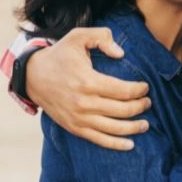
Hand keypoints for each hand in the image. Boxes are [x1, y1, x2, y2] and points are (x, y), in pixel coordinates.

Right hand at [26, 27, 151, 149]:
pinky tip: (130, 144)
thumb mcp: (78, 36)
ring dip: (134, 127)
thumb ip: (102, 37)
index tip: (145, 87)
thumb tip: (121, 53)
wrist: (33, 76)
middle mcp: (84, 103)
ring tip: (145, 123)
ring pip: (114, 128)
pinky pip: (98, 139)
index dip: (139, 90)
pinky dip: (116, 144)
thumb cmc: (60, 55)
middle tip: (148, 102)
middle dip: (141, 106)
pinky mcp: (74, 127)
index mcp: (88, 81)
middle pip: (123, 110)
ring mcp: (79, 118)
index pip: (124, 91)